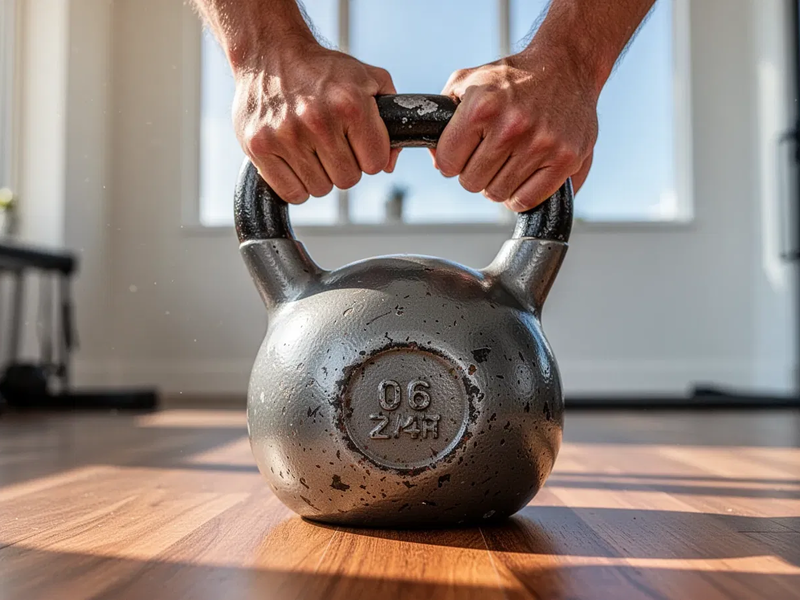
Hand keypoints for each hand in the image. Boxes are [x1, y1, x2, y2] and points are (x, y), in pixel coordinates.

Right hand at [232, 41, 399, 202]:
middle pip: (348, 180)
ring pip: (320, 189)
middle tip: (331, 143)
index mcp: (350, 105)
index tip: (357, 142)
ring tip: (310, 147)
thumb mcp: (368, 80)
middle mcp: (318, 120)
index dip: (370, 156)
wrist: (270, 54)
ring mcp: (285, 136)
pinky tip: (294, 159)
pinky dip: (296, 184)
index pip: (375, 164)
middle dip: (344, 165)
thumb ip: (392, 119)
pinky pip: (292, 193)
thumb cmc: (323, 71)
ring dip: (319, 174)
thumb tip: (388, 165)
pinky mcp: (259, 147)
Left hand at [434, 46, 598, 211]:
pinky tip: (523, 174)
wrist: (566, 66)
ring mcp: (541, 144)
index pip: (448, 163)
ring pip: (497, 194)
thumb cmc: (513, 78)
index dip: (452, 160)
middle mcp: (512, 126)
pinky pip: (527, 201)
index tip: (464, 151)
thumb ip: (443, 120)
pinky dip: (520, 195)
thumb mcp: (467, 83)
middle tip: (490, 154)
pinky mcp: (566, 158)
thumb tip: (438, 162)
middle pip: (471, 183)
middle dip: (476, 171)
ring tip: (509, 160)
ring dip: (498, 183)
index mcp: (482, 107)